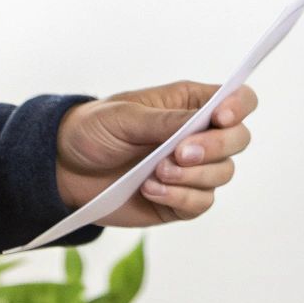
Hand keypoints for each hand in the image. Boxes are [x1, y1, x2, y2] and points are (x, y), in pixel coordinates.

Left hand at [55, 80, 256, 225]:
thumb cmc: (93, 131)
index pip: (238, 100)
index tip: (219, 118)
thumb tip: (203, 122)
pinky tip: (150, 189)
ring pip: (223, 174)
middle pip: (238, 139)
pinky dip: (179, 197)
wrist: (64, 170)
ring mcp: (193, 170)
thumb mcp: (125, 117)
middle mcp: (199, 136)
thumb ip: (166, 121)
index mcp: (190, 105)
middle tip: (178, 153)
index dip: (238, 107)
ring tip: (155, 174)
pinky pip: (201, 202)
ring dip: (192, 176)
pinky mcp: (181, 199)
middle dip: (214, 148)